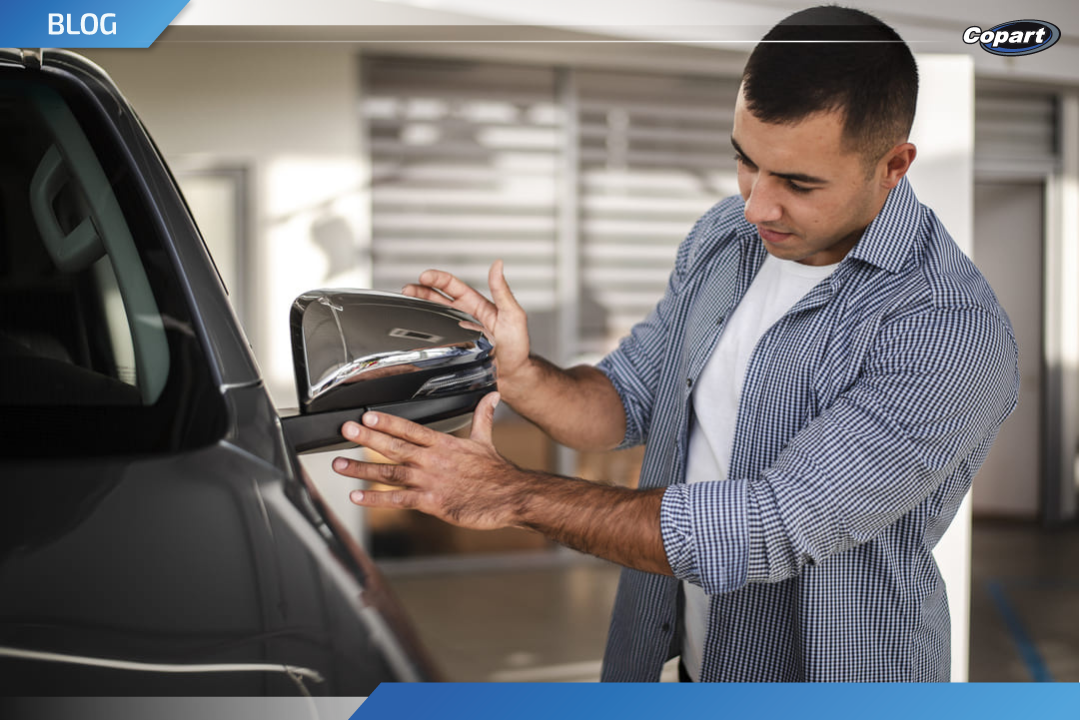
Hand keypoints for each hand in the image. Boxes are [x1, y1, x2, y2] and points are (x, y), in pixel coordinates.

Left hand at [332, 392, 529, 529]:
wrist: (511, 496)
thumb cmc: (498, 472)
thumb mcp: (487, 439)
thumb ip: (483, 416)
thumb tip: (493, 395)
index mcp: (444, 444)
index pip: (410, 429)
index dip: (387, 422)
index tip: (366, 416)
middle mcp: (433, 460)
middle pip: (394, 447)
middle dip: (367, 439)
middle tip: (345, 431)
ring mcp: (430, 481)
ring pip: (390, 473)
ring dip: (362, 469)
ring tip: (339, 465)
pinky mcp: (432, 502)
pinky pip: (399, 500)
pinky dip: (376, 499)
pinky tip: (358, 497)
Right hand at [401, 260, 530, 382]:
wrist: (514, 376)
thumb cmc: (517, 346)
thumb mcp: (512, 315)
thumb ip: (502, 291)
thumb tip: (498, 265)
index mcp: (476, 304)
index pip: (453, 286)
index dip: (438, 279)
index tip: (425, 276)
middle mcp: (464, 315)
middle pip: (437, 298)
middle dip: (420, 290)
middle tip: (407, 289)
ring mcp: (457, 331)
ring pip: (432, 314)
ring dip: (418, 306)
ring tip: (404, 301)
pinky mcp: (453, 348)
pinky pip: (434, 336)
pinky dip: (421, 331)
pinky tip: (412, 329)